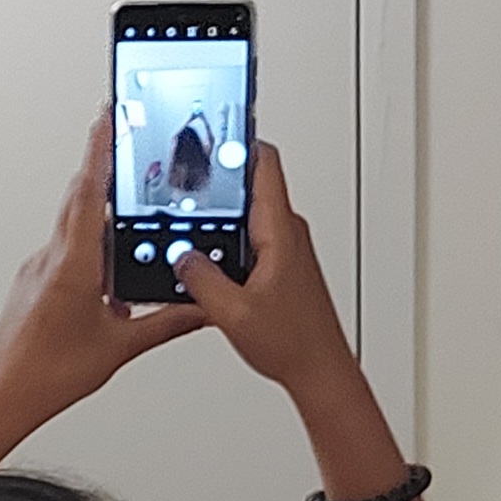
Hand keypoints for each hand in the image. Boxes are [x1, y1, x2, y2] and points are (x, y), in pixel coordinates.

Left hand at [0, 108, 203, 429]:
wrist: (5, 395)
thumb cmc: (49, 374)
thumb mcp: (120, 347)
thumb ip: (165, 323)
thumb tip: (199, 308)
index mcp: (72, 266)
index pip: (89, 192)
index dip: (101, 150)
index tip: (111, 115)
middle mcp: (51, 259)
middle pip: (81, 198)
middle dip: (103, 166)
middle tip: (122, 133)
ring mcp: (39, 269)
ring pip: (74, 224)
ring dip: (99, 208)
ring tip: (124, 198)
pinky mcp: (35, 283)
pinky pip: (66, 249)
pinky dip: (89, 244)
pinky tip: (107, 263)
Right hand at [169, 143, 355, 407]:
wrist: (320, 371)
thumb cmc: (294, 343)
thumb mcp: (233, 312)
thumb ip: (200, 279)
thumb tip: (179, 255)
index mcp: (280, 231)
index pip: (263, 162)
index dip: (236, 141)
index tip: (212, 129)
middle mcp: (288, 233)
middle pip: (250, 185)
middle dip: (216, 183)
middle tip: (186, 180)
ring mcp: (287, 249)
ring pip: (248, 216)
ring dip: (220, 220)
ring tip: (190, 228)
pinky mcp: (282, 267)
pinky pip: (251, 241)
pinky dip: (227, 245)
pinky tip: (207, 266)